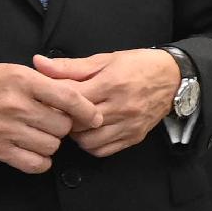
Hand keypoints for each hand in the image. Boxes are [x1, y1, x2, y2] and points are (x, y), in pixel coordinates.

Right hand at [0, 63, 102, 172]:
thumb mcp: (9, 70)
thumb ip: (40, 81)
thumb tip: (73, 92)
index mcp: (22, 81)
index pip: (68, 98)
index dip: (87, 110)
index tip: (95, 117)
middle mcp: (16, 105)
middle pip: (63, 126)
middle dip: (64, 127)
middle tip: (53, 123)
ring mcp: (6, 129)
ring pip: (51, 146)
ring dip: (51, 143)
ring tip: (40, 135)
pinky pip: (34, 164)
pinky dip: (40, 161)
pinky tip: (34, 151)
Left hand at [36, 48, 182, 157]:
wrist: (173, 78)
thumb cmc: (137, 66)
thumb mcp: (103, 59)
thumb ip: (69, 66)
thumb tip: (38, 63)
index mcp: (111, 83)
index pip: (71, 99)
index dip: (54, 99)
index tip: (49, 97)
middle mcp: (121, 107)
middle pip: (77, 123)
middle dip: (63, 118)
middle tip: (60, 112)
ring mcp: (128, 125)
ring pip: (88, 141)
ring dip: (77, 134)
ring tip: (76, 122)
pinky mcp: (133, 137)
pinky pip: (103, 150)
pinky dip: (91, 144)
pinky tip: (91, 132)